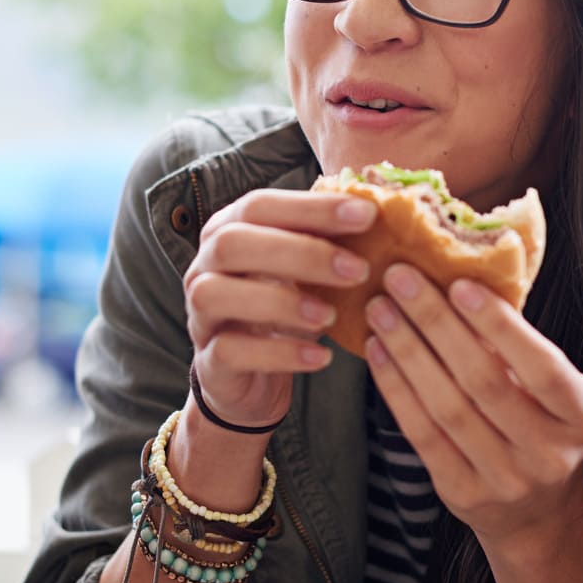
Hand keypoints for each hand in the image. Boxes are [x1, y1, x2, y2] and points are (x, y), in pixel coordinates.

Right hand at [183, 190, 375, 428]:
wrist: (251, 377)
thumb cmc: (284, 308)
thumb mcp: (304, 270)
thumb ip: (328, 240)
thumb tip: (384, 211)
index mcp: (230, 230)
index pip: (261, 205)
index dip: (312, 208)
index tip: (368, 214)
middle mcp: (204, 266)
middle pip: (233, 244)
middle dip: (301, 252)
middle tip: (358, 269)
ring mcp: (198, 314)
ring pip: (217, 294)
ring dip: (282, 302)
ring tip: (331, 316)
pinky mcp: (207, 361)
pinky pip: (230, 352)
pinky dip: (279, 353)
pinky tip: (321, 357)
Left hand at [363, 263, 582, 549]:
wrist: (536, 511)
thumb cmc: (542, 424)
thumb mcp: (555, 390)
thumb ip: (521, 347)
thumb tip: (465, 277)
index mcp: (581, 414)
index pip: (541, 366)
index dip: (499, 325)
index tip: (459, 283)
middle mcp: (548, 451)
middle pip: (484, 381)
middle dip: (437, 323)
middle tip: (401, 278)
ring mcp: (505, 479)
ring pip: (446, 406)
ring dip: (407, 350)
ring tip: (381, 309)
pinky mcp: (462, 494)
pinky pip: (422, 433)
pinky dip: (396, 388)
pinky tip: (379, 352)